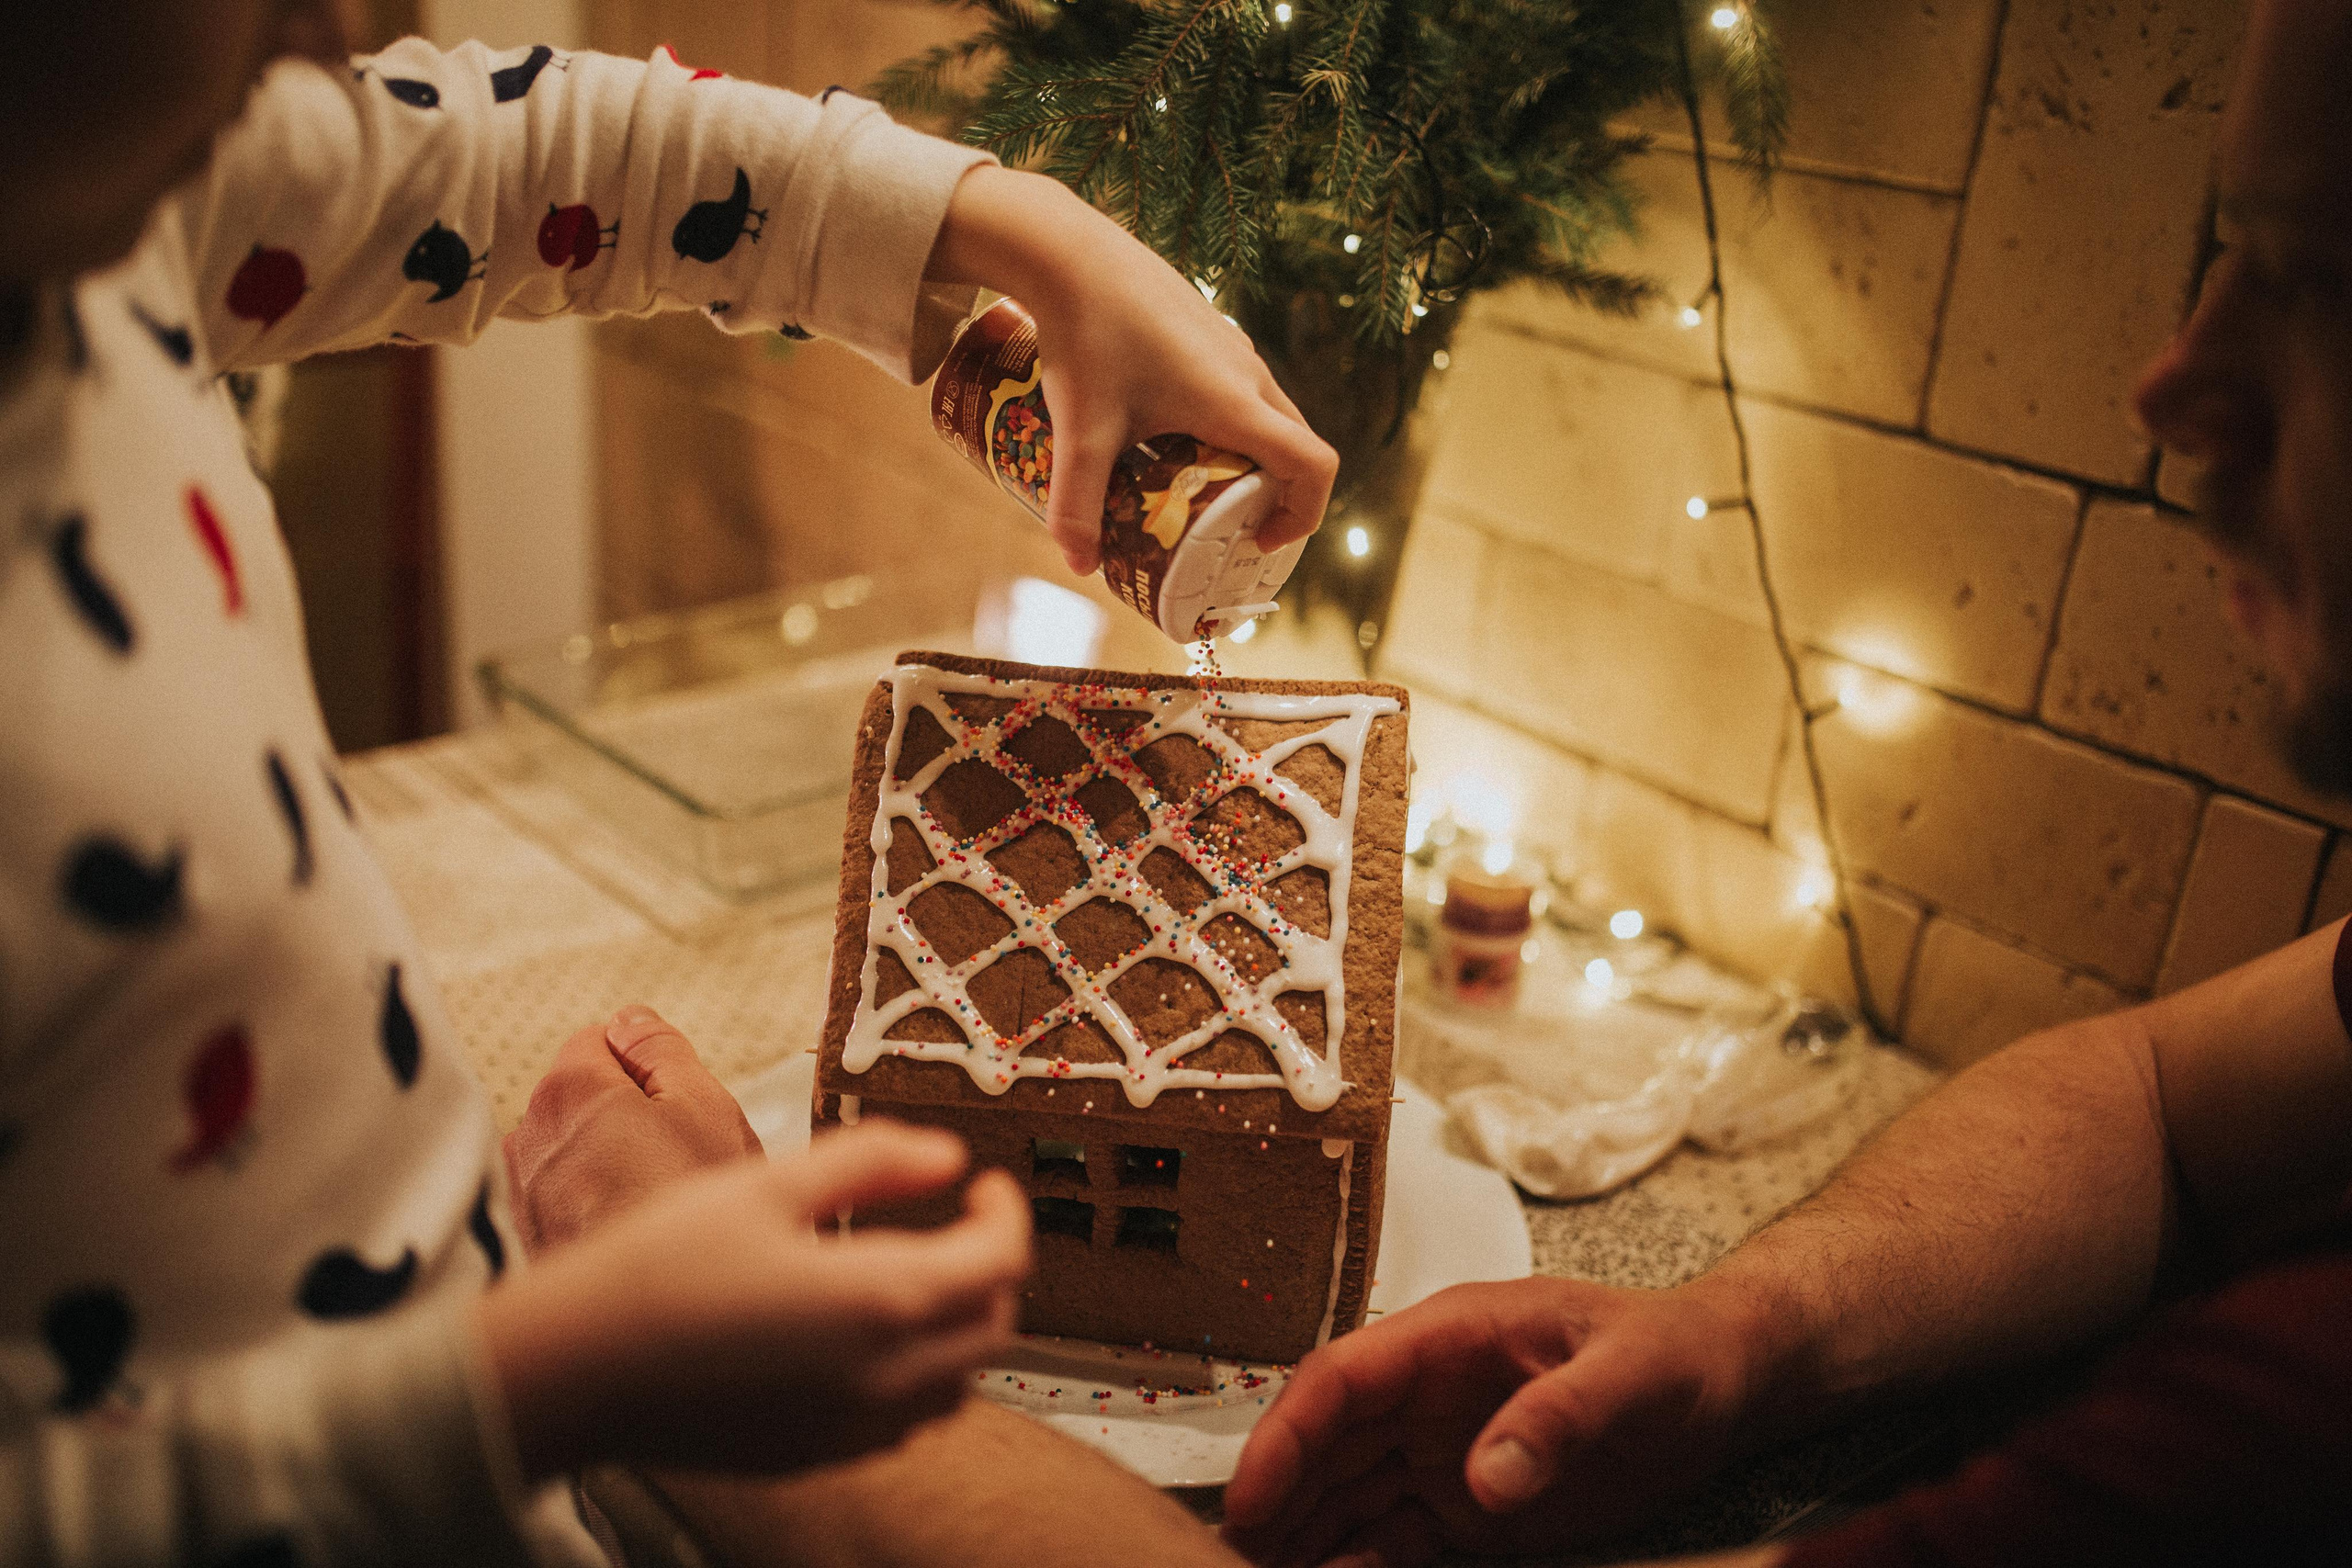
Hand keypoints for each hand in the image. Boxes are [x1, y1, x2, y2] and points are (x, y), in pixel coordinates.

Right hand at [479, 1120, 1031, 1481]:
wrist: (570, 1370)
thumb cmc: (656, 1268)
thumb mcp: (767, 1185)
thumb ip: (872, 1161)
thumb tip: (946, 1155)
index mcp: (880, 1301)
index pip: (999, 1261)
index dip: (1007, 1212)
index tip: (984, 1182)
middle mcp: (882, 1378)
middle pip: (992, 1326)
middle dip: (991, 1267)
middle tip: (957, 1222)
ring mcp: (850, 1428)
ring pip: (956, 1383)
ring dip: (959, 1328)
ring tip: (917, 1276)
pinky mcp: (814, 1456)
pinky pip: (904, 1422)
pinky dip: (915, 1376)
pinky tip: (866, 1338)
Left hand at [503, 1005, 763, 1253]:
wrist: (658, 1332)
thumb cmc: (689, 1217)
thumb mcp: (707, 1108)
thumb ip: (664, 1048)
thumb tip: (632, 1020)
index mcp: (570, 1088)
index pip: (601, 1039)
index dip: (649, 1065)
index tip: (679, 1102)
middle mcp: (527, 1134)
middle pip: (581, 1098)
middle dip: (624, 1115)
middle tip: (678, 1157)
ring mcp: (519, 1194)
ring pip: (570, 1153)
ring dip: (604, 1166)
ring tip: (654, 1205)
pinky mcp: (523, 1244)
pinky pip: (560, 1204)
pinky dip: (589, 1211)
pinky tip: (630, 1238)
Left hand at [928, 165, 1336, 574]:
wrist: (1066, 250)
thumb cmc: (1083, 337)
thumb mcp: (1079, 432)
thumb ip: (1076, 505)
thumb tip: (1080, 565)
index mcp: (1235, 403)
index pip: (1312, 466)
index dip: (1304, 515)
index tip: (1260, 540)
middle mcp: (1248, 372)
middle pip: (1294, 445)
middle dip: (1273, 494)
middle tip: (1224, 526)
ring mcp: (1232, 345)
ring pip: (1268, 414)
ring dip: (1248, 456)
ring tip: (1193, 483)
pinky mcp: (1210, 327)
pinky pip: (1241, 386)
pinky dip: (1228, 422)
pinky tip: (1168, 429)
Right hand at [1221, 1279, 1762, 1567]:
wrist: (1724, 1382)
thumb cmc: (1675, 1353)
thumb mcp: (1630, 1373)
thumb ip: (1559, 1418)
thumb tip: (1485, 1479)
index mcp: (1447, 1338)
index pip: (1340, 1380)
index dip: (1285, 1437)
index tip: (1251, 1500)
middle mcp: (1426, 1394)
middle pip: (1324, 1446)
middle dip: (1275, 1503)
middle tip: (1233, 1565)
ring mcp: (1440, 1451)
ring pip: (1344, 1497)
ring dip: (1303, 1541)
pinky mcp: (1465, 1505)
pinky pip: (1389, 1537)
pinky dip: (1353, 1565)